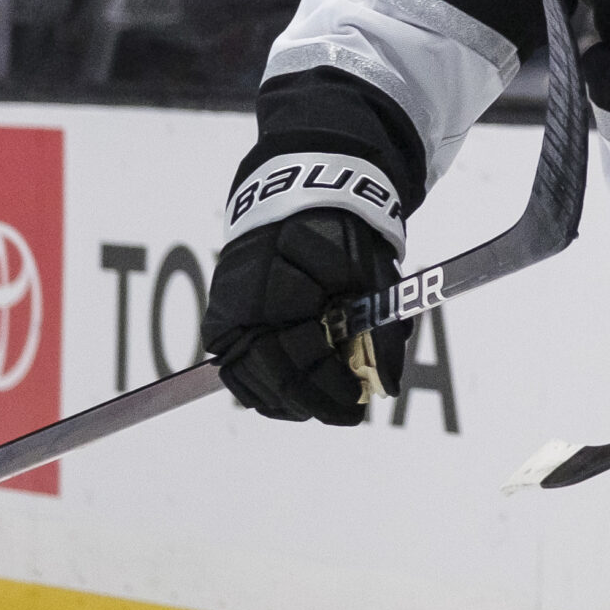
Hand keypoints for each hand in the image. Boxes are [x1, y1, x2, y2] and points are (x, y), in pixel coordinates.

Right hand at [200, 208, 409, 424]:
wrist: (300, 197)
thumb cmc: (343, 234)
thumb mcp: (373, 272)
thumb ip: (380, 328)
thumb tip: (390, 386)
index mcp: (284, 280)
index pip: (304, 350)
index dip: (332, 382)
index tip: (361, 399)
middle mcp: (244, 299)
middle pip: (274, 371)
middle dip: (314, 399)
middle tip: (349, 412)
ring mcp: (226, 312)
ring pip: (250, 379)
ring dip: (289, 401)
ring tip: (324, 406)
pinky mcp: (219, 322)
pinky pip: (237, 372)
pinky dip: (265, 391)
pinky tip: (294, 399)